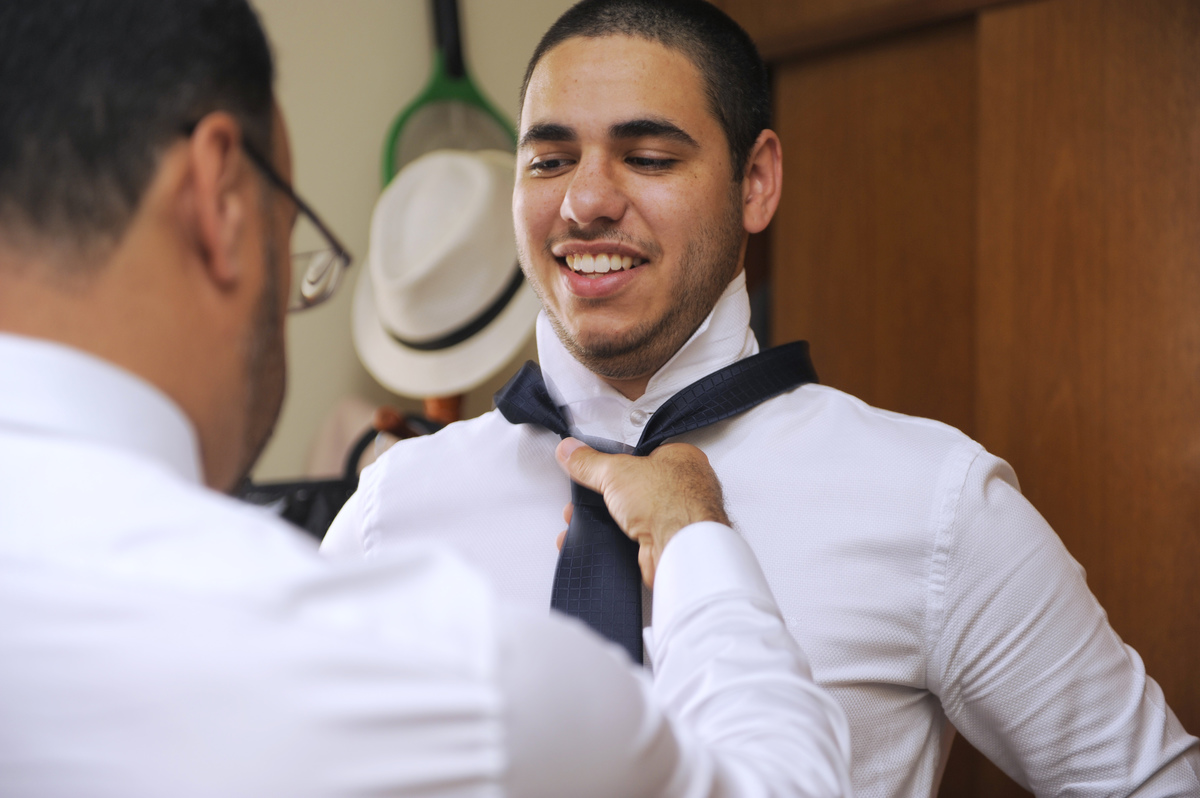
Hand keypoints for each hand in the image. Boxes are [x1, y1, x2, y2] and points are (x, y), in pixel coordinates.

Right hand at [555, 438, 729, 586]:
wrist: (680, 548)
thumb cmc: (670, 503)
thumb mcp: (616, 471)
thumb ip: (589, 462)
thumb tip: (570, 451)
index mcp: (681, 459)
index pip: (646, 453)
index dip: (620, 460)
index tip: (600, 466)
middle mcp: (685, 489)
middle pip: (638, 487)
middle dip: (610, 495)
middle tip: (594, 496)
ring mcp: (677, 519)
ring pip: (636, 516)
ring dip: (612, 520)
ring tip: (596, 518)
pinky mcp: (666, 544)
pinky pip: (636, 541)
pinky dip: (618, 542)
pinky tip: (610, 538)